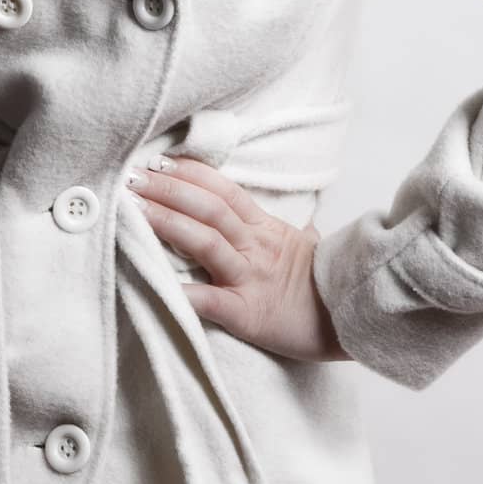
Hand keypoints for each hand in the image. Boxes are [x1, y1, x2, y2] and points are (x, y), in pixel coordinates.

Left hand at [125, 155, 351, 362]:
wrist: (351, 323)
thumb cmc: (324, 287)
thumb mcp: (305, 246)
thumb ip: (288, 228)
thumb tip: (293, 217)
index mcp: (265, 228)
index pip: (223, 190)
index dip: (190, 173)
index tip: (158, 160)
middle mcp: (255, 246)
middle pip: (208, 208)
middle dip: (167, 189)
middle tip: (131, 177)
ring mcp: (250, 278)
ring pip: (205, 241)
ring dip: (166, 222)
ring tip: (133, 210)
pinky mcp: (247, 313)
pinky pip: (210, 300)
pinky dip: (181, 291)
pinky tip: (152, 282)